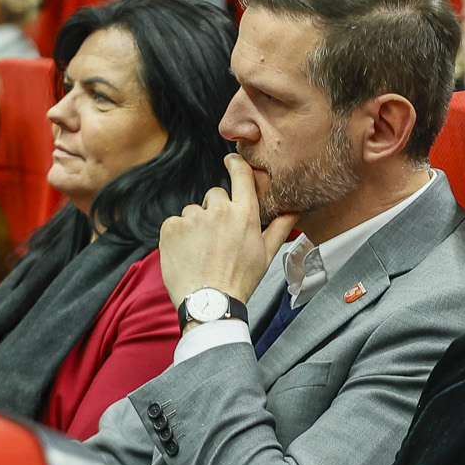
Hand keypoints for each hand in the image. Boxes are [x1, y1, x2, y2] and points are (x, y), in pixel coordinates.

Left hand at [159, 154, 298, 308]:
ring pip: (193, 211)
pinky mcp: (171, 228)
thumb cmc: (240, 281)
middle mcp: (219, 210)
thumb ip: (280, 228)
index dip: (235, 164)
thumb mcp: (266, 255)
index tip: (231, 160)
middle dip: (215, 211)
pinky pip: (174, 223)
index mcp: (244, 214)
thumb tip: (294, 211)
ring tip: (201, 251)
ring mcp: (193, 218)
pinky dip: (177, 236)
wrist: (210, 304)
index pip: (240, 175)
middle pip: (214, 195)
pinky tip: (186, 254)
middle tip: (217, 238)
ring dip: (195, 226)